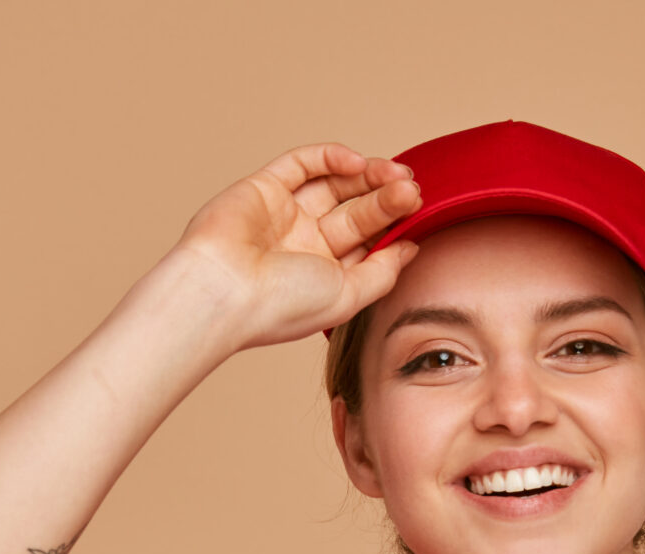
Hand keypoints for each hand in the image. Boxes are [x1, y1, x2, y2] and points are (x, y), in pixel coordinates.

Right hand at [170, 143, 422, 351]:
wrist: (223, 290)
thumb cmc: (279, 305)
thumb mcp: (347, 297)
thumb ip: (382, 273)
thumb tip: (410, 247)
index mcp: (323, 274)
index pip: (368, 241)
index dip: (394, 224)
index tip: (420, 213)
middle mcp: (304, 243)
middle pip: (356, 211)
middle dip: (386, 199)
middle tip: (412, 191)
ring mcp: (284, 214)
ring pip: (335, 184)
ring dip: (368, 176)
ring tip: (396, 175)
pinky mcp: (264, 187)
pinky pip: (303, 163)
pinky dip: (331, 157)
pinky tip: (357, 163)